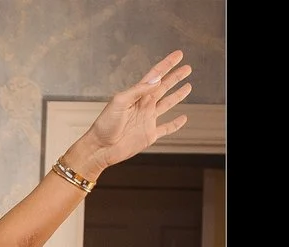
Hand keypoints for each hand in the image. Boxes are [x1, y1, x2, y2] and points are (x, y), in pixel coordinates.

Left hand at [76, 52, 194, 176]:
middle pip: (164, 87)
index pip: (155, 76)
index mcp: (136, 95)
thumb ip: (137, 90)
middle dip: (176, 77)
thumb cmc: (104, 125)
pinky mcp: (150, 135)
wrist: (100, 149)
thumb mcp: (119, 102)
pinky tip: (183, 118)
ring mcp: (148, 119)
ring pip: (167, 104)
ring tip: (188, 86)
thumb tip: (156, 80)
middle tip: (187, 68)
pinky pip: (167, 128)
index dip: (167, 65)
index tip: (178, 55)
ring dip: (178, 95)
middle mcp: (144, 105)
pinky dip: (176, 124)